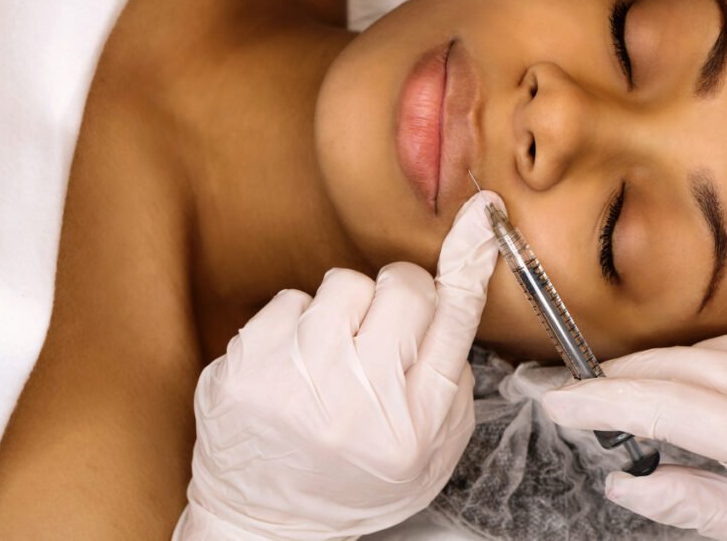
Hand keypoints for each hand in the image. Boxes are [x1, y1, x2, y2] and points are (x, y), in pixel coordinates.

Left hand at [173, 192, 502, 540]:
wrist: (266, 523)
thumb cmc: (355, 482)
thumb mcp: (428, 451)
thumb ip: (449, 378)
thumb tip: (455, 292)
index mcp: (412, 426)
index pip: (453, 320)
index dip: (469, 261)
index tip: (480, 216)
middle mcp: (357, 403)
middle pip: (403, 287)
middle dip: (399, 298)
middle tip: (382, 334)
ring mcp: (296, 382)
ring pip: (345, 283)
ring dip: (346, 309)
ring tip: (333, 356)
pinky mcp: (246, 366)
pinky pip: (291, 298)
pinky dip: (299, 323)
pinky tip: (295, 364)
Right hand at [542, 300, 726, 539]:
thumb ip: (694, 504)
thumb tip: (621, 482)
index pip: (669, 406)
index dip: (603, 401)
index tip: (555, 399)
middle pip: (675, 364)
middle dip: (616, 381)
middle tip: (569, 394)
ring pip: (700, 347)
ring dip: (667, 372)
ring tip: (649, 402)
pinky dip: (712, 357)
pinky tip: (721, 385)